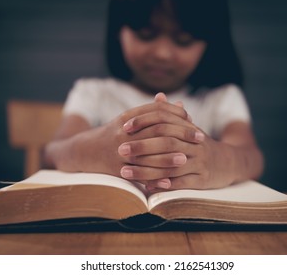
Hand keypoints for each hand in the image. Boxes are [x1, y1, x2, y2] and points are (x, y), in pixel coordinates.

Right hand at [75, 98, 195, 177]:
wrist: (86, 151)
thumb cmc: (116, 134)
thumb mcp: (132, 120)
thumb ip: (155, 112)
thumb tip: (181, 106)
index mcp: (128, 117)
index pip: (156, 111)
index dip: (176, 114)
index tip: (192, 120)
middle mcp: (124, 132)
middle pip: (156, 130)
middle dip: (180, 134)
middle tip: (199, 138)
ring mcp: (119, 151)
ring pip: (148, 154)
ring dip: (168, 157)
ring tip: (186, 158)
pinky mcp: (116, 169)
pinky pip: (138, 174)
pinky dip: (153, 177)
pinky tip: (168, 180)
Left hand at [119, 93, 235, 190]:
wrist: (229, 163)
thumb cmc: (200, 144)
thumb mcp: (190, 128)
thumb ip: (173, 114)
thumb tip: (158, 95)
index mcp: (190, 128)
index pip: (165, 119)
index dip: (144, 121)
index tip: (125, 127)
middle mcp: (196, 143)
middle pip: (167, 142)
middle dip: (142, 146)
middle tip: (121, 150)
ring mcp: (201, 162)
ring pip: (171, 164)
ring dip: (147, 169)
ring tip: (125, 171)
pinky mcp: (203, 180)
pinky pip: (181, 183)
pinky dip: (164, 184)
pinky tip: (146, 186)